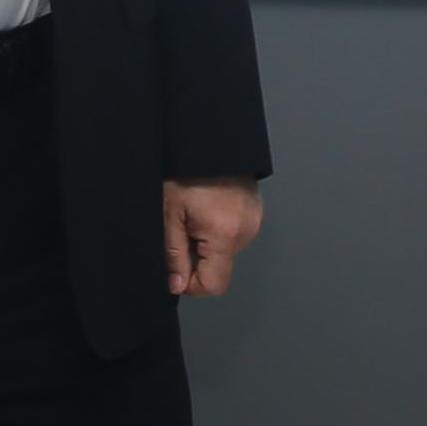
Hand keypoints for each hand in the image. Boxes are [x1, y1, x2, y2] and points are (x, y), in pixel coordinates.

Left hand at [164, 179, 262, 297]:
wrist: (213, 139)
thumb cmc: (187, 171)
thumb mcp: (170, 213)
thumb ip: (174, 254)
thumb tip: (177, 286)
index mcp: (225, 235)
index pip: (214, 285)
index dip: (192, 284)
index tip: (177, 266)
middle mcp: (246, 233)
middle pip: (219, 268)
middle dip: (197, 258)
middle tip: (183, 228)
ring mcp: (254, 223)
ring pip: (225, 252)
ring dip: (208, 243)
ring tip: (196, 214)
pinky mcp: (256, 214)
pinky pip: (234, 236)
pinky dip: (219, 231)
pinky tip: (209, 209)